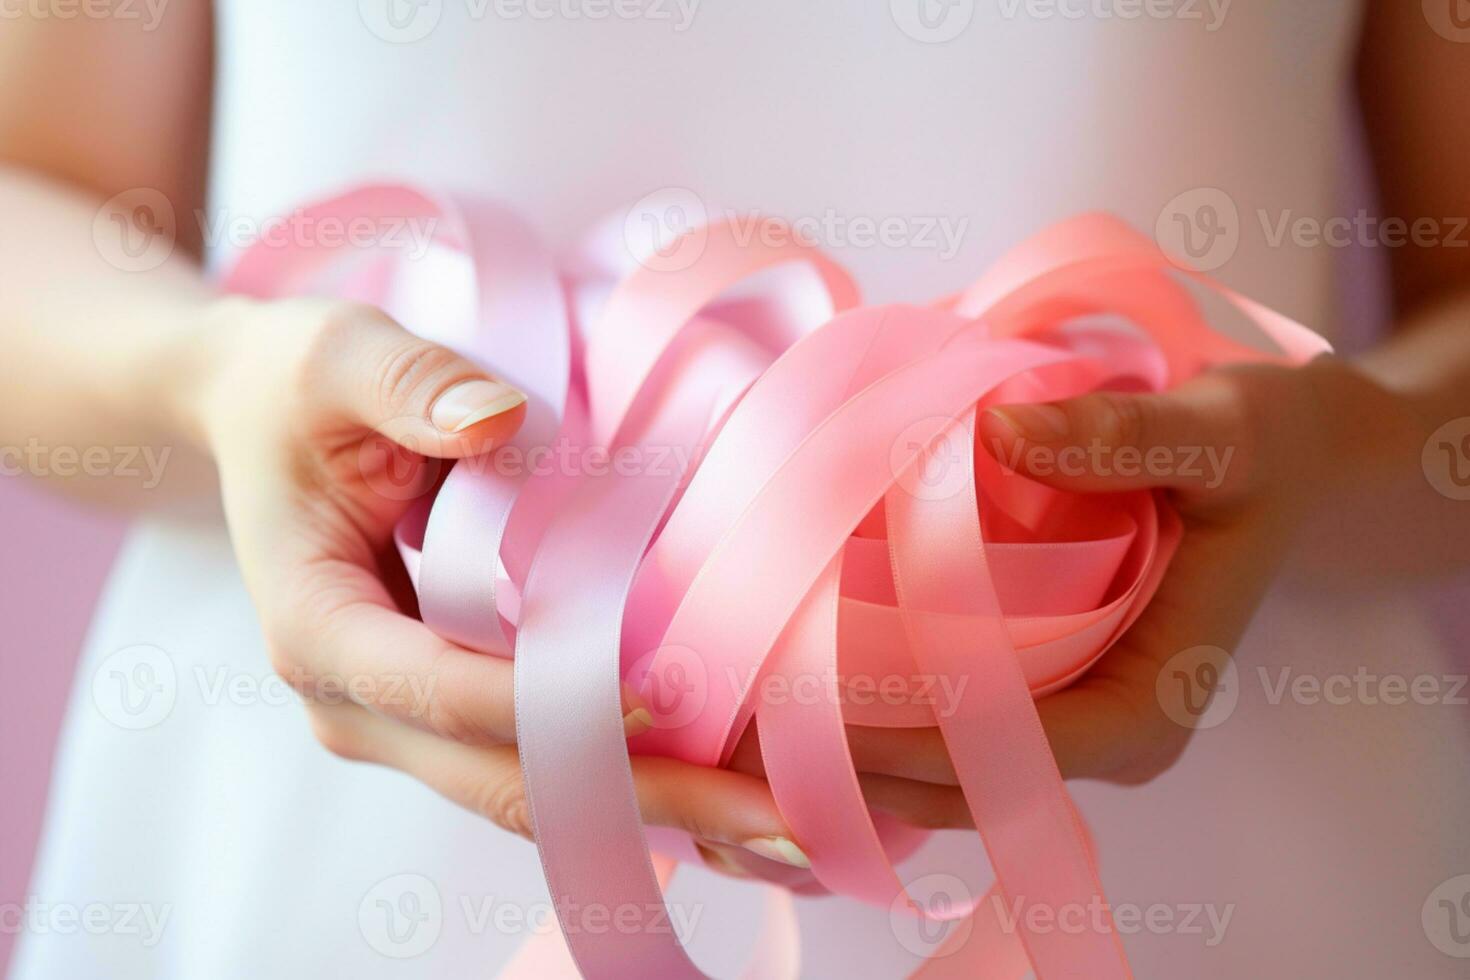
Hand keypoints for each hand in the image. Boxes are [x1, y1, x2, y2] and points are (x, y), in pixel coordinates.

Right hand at [185, 296, 807, 867]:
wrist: (260, 418)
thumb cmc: (296, 387)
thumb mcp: (336, 355)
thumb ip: (408, 383)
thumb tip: (496, 422)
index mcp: (317, 625)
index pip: (442, 689)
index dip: (552, 699)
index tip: (665, 694)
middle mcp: (356, 699)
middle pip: (506, 778)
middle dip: (644, 802)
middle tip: (783, 822)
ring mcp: (402, 719)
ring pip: (532, 793)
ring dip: (654, 812)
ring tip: (780, 828)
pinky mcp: (446, 713)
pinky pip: (542, 768)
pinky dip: (628, 781)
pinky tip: (727, 791)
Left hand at [729, 357, 1392, 831]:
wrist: (1292, 462)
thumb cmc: (1263, 451)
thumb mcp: (1219, 432)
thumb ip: (1123, 436)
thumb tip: (1000, 435)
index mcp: (1150, 705)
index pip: (1012, 756)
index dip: (908, 744)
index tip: (808, 713)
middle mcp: (1107, 736)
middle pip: (962, 783)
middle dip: (856, 764)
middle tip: (741, 723)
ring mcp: (1070, 719)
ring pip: (944, 769)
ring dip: (850, 751)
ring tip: (744, 716)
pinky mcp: (1043, 687)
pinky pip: (946, 725)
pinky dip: (876, 717)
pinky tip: (795, 685)